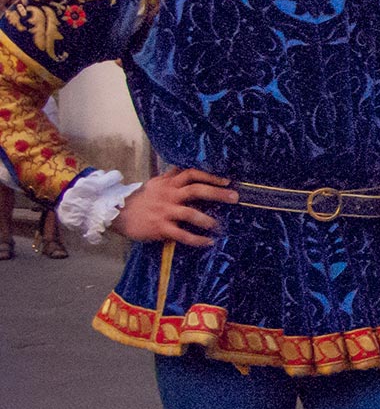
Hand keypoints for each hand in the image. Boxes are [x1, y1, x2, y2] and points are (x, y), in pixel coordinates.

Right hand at [110, 168, 237, 247]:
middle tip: (235, 197)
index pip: (192, 174)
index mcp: (169, 183)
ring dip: (207, 220)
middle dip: (217, 193)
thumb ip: (171, 176)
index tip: (227, 180)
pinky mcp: (160, 227)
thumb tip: (184, 166)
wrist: (117, 213)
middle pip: (196, 190)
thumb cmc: (141, 199)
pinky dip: (196, 239)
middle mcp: (169, 195)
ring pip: (190, 213)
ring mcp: (164, 211)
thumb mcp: (156, 183)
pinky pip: (182, 234)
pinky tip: (208, 242)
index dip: (210, 176)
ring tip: (219, 225)